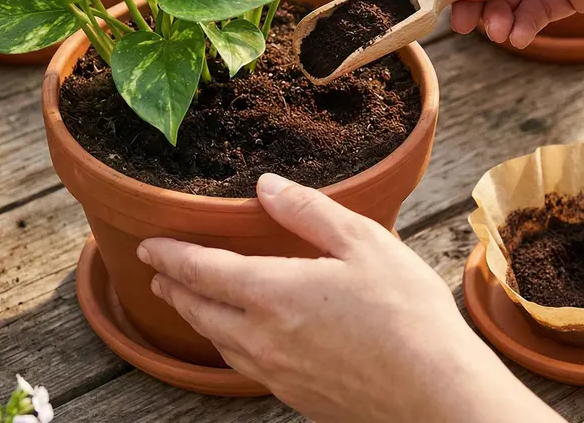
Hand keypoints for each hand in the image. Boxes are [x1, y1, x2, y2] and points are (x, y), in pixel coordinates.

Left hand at [137, 174, 560, 422]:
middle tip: (159, 274)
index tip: (148, 247)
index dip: (170, 256)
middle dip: (174, 289)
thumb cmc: (408, 315)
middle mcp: (263, 338)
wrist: (435, 396)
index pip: (201, 271)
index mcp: (273, 293)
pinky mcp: (298, 398)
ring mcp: (278, 374)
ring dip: (198, 319)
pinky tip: (243, 342)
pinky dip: (230, 346)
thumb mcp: (364, 244)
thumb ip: (310, 212)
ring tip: (191, 304)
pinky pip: (247, 368)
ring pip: (220, 344)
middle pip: (200, 311)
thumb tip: (266, 185)